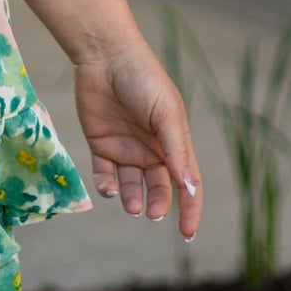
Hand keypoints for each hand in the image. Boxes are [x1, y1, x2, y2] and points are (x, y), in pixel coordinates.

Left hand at [72, 37, 202, 240]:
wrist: (105, 56)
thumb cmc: (144, 80)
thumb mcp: (166, 114)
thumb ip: (175, 150)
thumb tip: (188, 187)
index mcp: (173, 143)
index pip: (187, 183)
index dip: (190, 209)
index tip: (188, 234)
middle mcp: (150, 150)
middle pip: (158, 188)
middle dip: (157, 204)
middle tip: (151, 213)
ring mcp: (124, 148)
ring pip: (130, 186)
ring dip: (131, 198)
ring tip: (130, 204)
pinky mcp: (100, 144)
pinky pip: (104, 174)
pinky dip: (106, 186)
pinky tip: (108, 188)